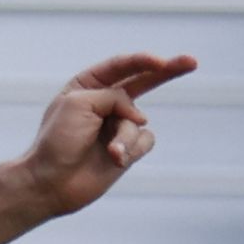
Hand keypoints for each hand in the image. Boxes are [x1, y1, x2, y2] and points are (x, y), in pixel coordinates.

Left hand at [6, 52, 195, 222]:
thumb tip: (140, 116)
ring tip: (110, 152)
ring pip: (140, 120)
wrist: (51, 182)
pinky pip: (145, 140)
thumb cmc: (57, 140)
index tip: (161, 62)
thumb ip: (114, 97)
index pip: (121, 66)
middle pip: (144, 81)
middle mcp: (106, 102)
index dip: (142, 62)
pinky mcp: (128, 148)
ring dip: (126, 135)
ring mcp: (118, 126)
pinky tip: (115, 159)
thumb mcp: (80, 102)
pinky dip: (132, 148)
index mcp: (88, 85)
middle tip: (192, 62)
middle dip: (168, 71)